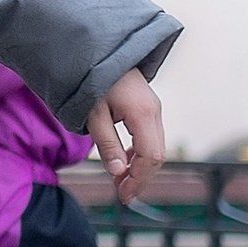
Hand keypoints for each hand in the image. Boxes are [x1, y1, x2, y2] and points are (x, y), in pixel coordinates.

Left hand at [85, 68, 166, 205]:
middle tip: (121, 194)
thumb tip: (118, 173)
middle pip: (157, 155)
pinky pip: (149, 136)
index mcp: (144, 113)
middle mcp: (155, 111)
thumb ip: (107, 144)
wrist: (96, 50)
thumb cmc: (90, 80)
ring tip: (120, 181)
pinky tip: (124, 161)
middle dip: (141, 177)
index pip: (151, 157)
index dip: (139, 179)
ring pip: (155, 146)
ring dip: (140, 166)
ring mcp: (154, 108)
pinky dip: (139, 152)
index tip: (123, 195)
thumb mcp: (92, 114)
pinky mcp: (147, 106)